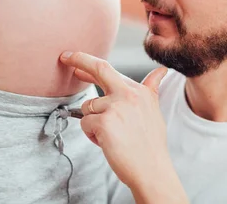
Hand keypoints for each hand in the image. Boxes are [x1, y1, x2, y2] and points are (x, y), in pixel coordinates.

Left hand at [59, 52, 176, 191]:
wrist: (152, 169)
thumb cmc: (151, 144)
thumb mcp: (154, 110)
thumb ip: (151, 89)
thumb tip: (161, 71)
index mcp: (140, 91)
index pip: (110, 71)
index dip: (90, 64)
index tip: (77, 62)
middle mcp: (129, 94)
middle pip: (99, 68)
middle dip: (79, 59)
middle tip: (64, 57)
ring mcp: (115, 107)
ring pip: (88, 106)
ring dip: (92, 122)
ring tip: (110, 136)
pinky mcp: (104, 122)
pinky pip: (85, 123)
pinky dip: (91, 134)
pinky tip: (106, 142)